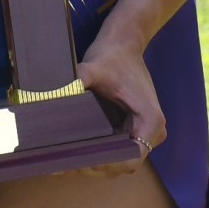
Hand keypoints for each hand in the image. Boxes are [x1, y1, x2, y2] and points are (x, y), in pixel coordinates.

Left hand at [72, 27, 163, 176]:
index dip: (104, 164)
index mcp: (150, 119)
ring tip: (64, 160)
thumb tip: (55, 95)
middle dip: (94, 165)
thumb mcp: (93, 68)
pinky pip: (118, 150)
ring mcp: (145, 132)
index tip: (77, 161)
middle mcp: (153, 130)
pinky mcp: (135, 129)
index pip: (130, 159)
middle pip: (123, 163)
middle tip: (62, 163)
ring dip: (95, 162)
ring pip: (120, 160)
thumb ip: (78, 81)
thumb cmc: (113, 55)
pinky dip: (99, 153)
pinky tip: (75, 151)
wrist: (124, 42)